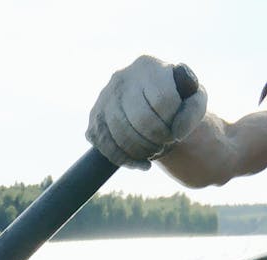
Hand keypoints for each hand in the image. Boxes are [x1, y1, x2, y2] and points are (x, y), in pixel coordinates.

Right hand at [87, 55, 207, 168]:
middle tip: (165, 144)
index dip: (172, 123)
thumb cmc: (176, 102)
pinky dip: (127, 161)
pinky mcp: (94, 121)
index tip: (177, 132)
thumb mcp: (194, 99)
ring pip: (121, 135)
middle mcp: (120, 78)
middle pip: (140, 119)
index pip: (161, 100)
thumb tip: (177, 132)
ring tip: (155, 151)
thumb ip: (194, 109)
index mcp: (147, 65)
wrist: (150, 107)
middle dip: (157, 139)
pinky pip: (107, 148)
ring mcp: (103, 100)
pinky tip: (143, 163)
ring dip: (143, 151)